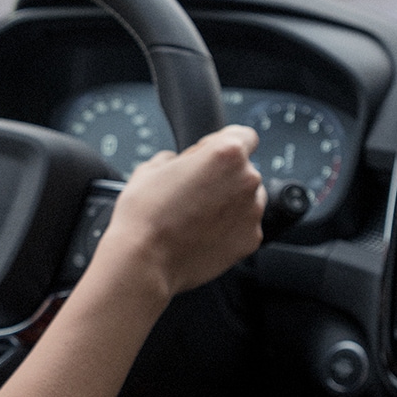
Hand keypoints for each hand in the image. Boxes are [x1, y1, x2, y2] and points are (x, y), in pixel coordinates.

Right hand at [91, 125, 265, 300]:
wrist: (145, 260)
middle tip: (194, 190)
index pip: (244, 135)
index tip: (207, 156)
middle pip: (244, 169)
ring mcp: (252, 212)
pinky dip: (229, 227)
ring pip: (247, 198)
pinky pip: (244, 225)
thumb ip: (175, 158)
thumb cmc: (145, 214)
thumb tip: (177, 162)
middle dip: (223, 176)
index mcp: (227, 154)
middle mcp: (247, 180)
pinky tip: (203, 232)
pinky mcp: (250, 240)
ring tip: (197, 215)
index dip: (221, 143)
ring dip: (229, 201)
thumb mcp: (150, 167)